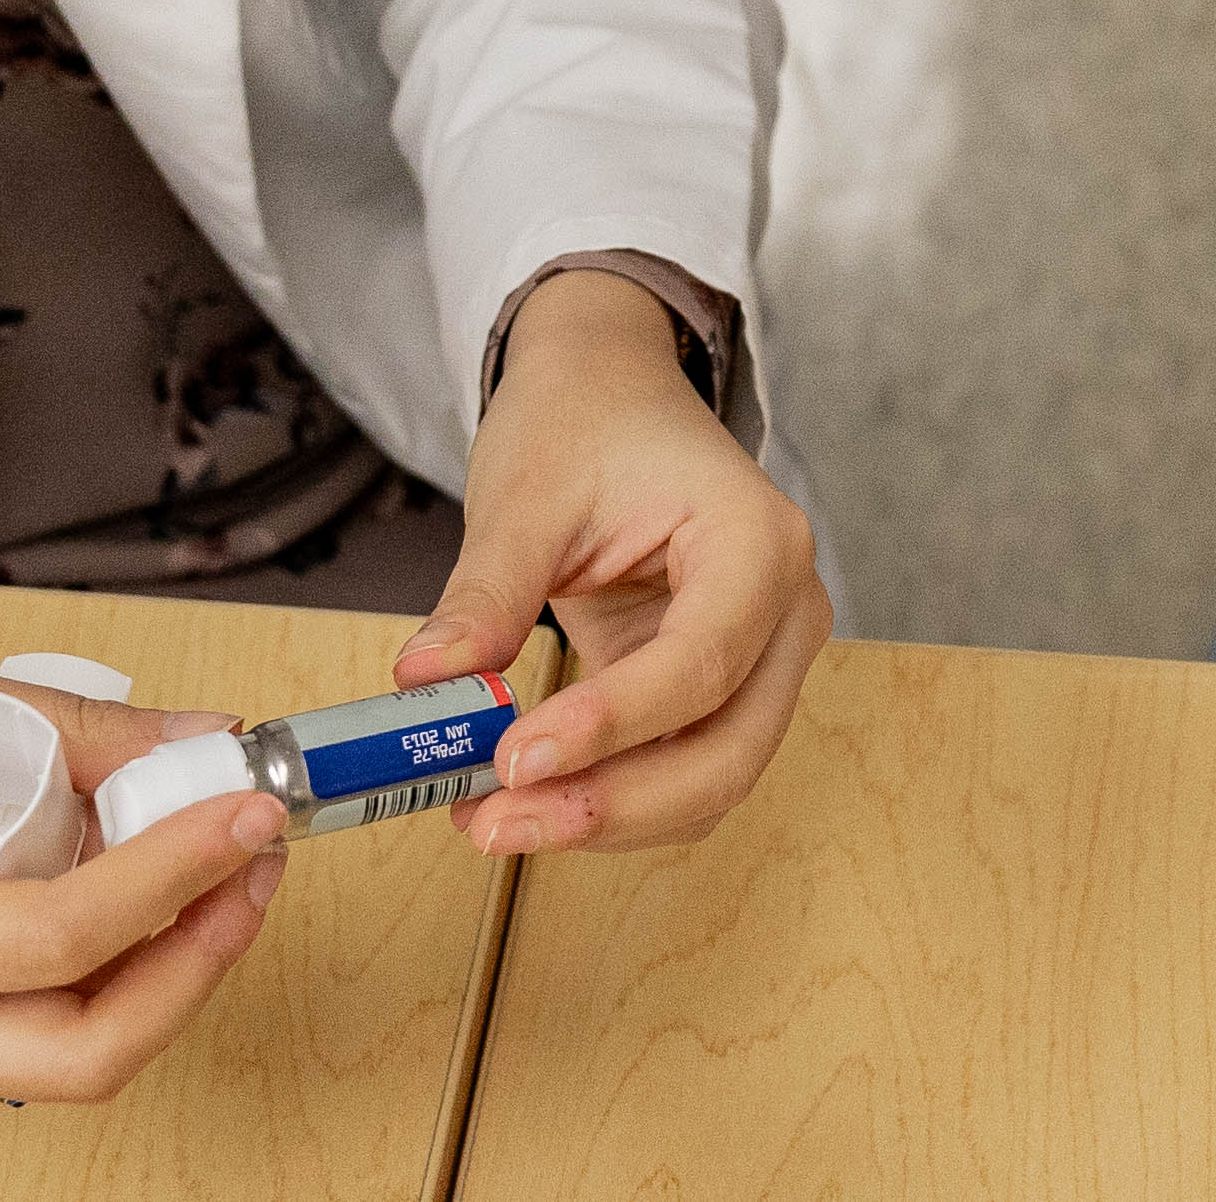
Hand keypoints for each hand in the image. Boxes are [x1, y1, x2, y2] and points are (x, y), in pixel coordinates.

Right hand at [0, 626, 287, 1100]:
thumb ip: (64, 730)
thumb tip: (201, 745)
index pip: (53, 943)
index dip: (172, 878)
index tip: (249, 808)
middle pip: (71, 1054)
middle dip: (189, 967)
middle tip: (253, 861)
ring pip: (56, 1055)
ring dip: (158, 974)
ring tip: (213, 862)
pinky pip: (19, 1025)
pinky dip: (99, 968)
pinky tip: (135, 881)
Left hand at [389, 269, 827, 858]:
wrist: (611, 395)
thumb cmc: (583, 423)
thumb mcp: (524, 495)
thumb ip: (487, 593)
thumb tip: (429, 682)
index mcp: (758, 541)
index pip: (700, 662)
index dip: (611, 725)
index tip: (513, 760)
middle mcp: (786, 611)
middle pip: (727, 749)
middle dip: (612, 803)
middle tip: (494, 821)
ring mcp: (765, 659)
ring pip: (711, 782)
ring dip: (606, 818)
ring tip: (491, 820)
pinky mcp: (723, 693)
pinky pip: (683, 773)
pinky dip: (610, 800)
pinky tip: (527, 802)